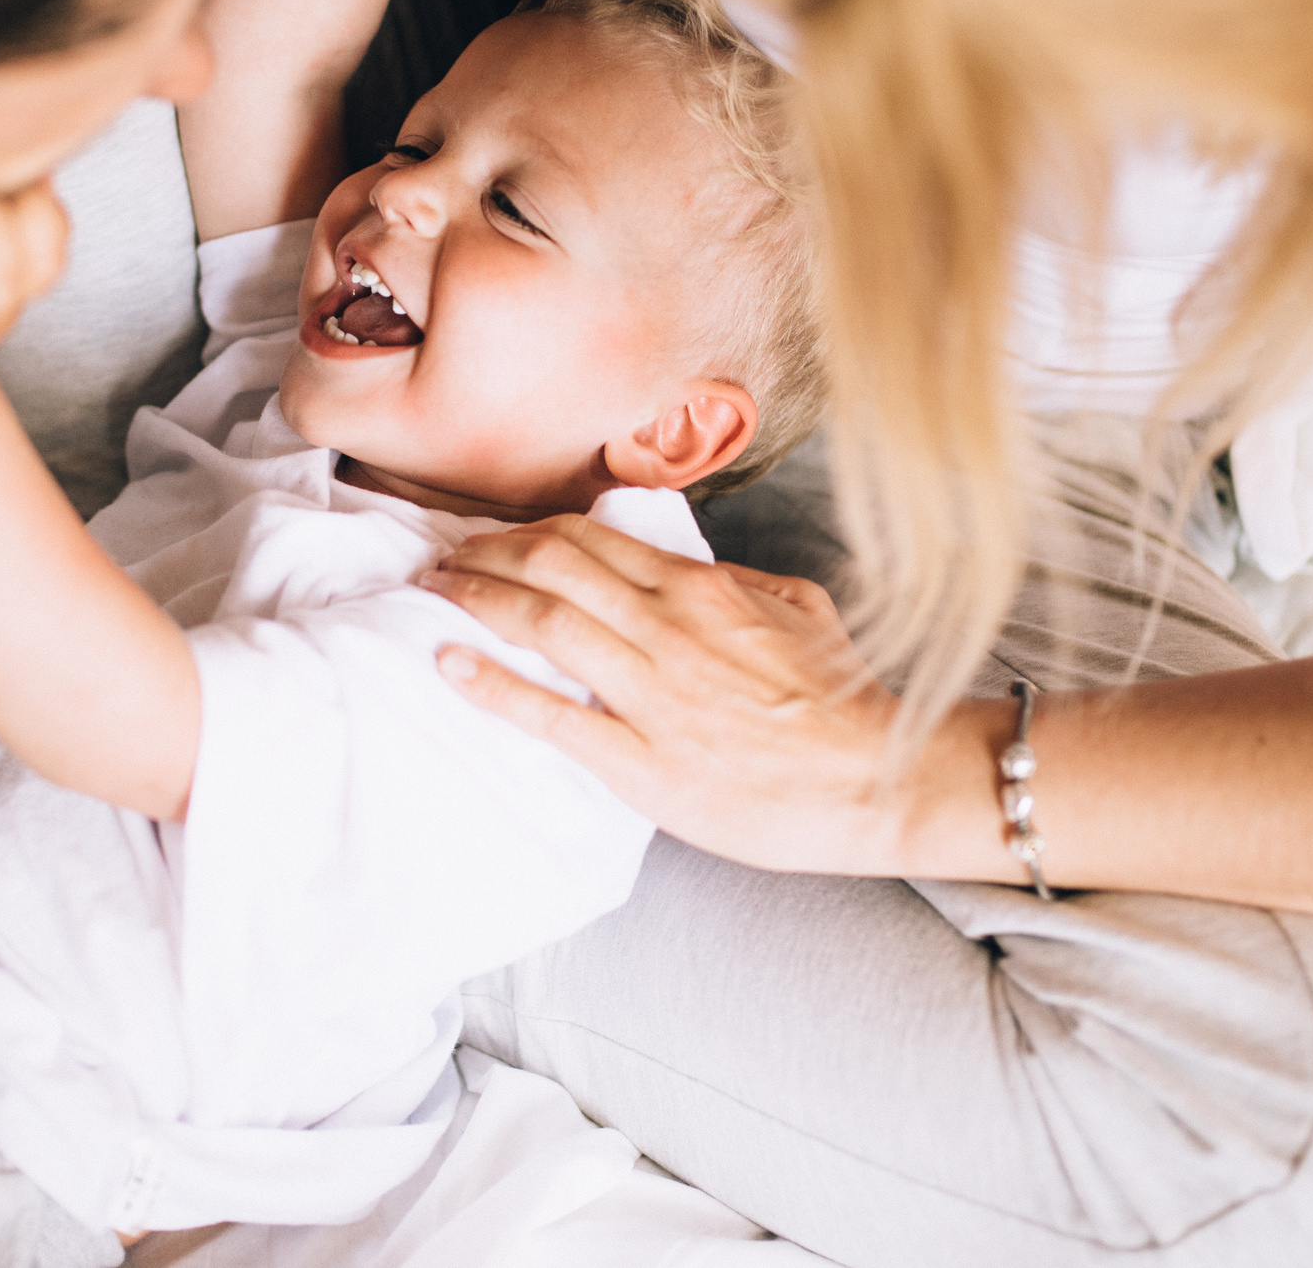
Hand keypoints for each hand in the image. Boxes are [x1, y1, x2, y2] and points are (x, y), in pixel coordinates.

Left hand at [422, 516, 988, 875]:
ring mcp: (653, 696)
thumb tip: (680, 567)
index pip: (591, 539)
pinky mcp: (644, 763)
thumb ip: (731, 582)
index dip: (527, 532)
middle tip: (445, 559)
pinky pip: (554, 716)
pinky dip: (493, 685)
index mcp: (701, 590)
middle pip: (553, 568)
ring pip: (544, 624)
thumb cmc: (842, 699)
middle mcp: (668, 629)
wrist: (876, 780)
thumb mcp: (797, 608)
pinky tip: (449, 666)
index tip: (492, 537)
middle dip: (487, 555)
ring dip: (477, 601)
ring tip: (436, 593)